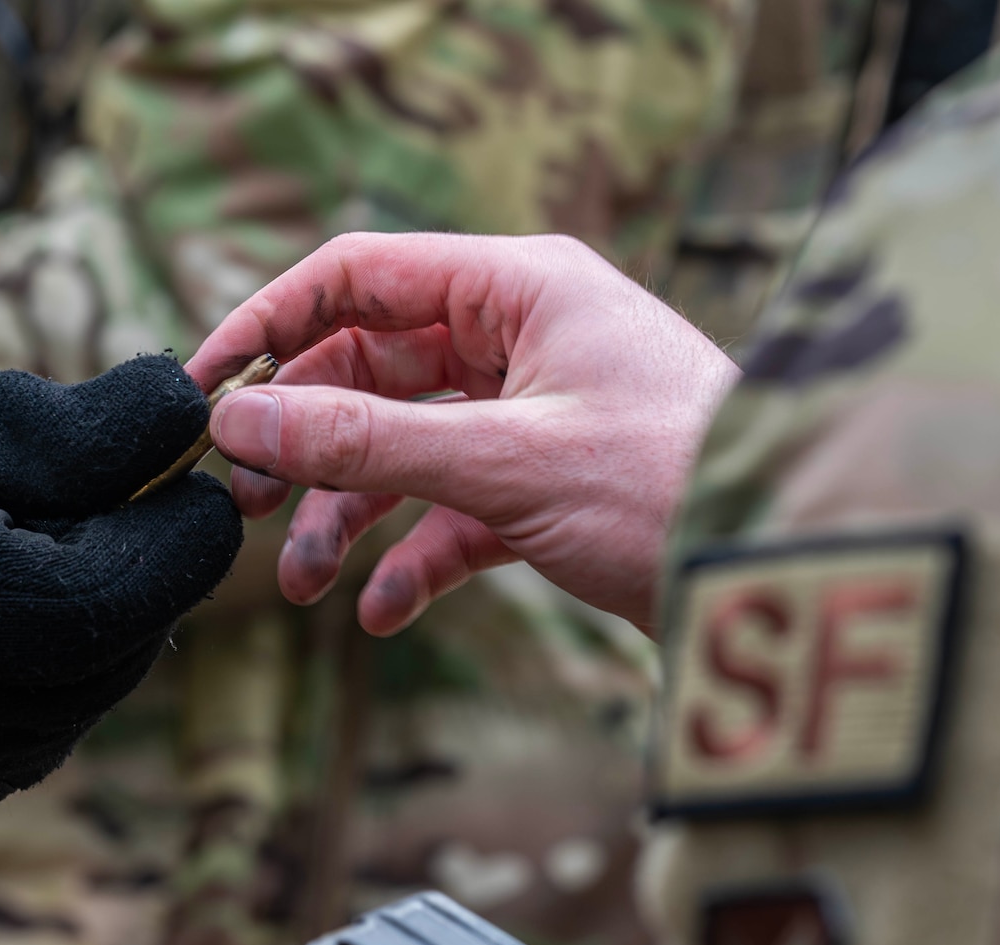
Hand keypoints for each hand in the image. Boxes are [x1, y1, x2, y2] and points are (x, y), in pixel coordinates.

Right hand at [0, 342, 243, 812]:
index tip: (165, 451)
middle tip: (59, 488)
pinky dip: (56, 644)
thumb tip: (198, 413)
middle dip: (125, 549)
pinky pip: (61, 704)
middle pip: (134, 627)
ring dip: (93, 597)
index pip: (148, 581)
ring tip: (6, 536)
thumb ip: (84, 427)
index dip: (174, 510)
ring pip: (108, 669)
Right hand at [187, 233, 739, 635]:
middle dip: (303, 439)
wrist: (798, 574)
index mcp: (518, 288)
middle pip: (369, 367)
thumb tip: (241, 421)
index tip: (201, 391)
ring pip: (405, 445)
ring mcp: (537, 409)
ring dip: (347, 513)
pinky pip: (454, 508)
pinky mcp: (552, 483)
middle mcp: (523, 336)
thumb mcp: (503, 464)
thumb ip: (364, 442)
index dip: (267, 325)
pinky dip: (415, 556)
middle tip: (239, 500)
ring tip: (300, 581)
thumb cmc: (676, 489)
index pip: (357, 275)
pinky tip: (384, 613)